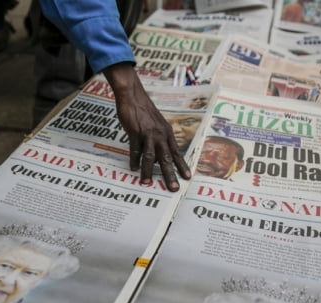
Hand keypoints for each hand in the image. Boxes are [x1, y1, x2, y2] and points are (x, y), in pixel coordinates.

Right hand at [103, 62, 190, 191]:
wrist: (133, 95)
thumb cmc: (144, 111)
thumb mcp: (156, 125)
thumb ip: (159, 140)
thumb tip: (157, 159)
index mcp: (167, 133)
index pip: (177, 153)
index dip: (182, 166)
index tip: (187, 178)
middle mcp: (160, 134)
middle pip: (166, 158)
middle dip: (170, 174)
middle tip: (173, 188)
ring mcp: (147, 133)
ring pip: (150, 156)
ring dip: (148, 171)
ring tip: (146, 183)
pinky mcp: (135, 131)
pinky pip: (135, 149)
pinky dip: (134, 160)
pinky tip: (133, 168)